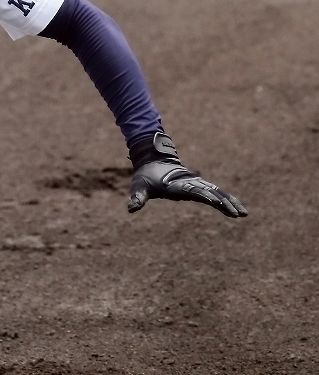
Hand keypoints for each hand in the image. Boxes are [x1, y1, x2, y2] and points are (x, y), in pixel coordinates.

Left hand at [127, 132, 246, 217]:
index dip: (206, 196)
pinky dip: (226, 199)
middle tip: (237, 214)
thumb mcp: (139, 186)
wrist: (153, 159)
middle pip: (211, 193)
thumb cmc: (145, 176)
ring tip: (243, 214)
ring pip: (217, 193)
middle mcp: (190, 183)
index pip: (194, 191)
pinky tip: (236, 209)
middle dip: (224, 203)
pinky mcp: (199, 185)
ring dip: (230, 202)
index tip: (217, 203)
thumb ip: (137, 197)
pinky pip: (216, 193)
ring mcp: (196, 184)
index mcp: (178, 185)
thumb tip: (131, 209)